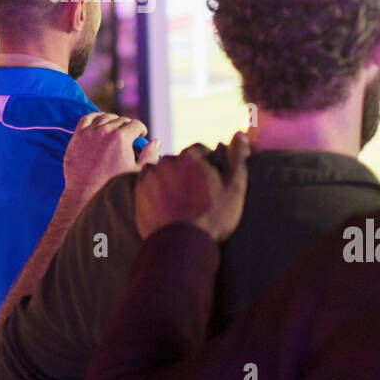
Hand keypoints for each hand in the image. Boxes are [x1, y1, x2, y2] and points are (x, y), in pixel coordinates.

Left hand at [61, 111, 159, 217]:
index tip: (141, 134)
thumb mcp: (137, 173)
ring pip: (105, 117)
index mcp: (122, 138)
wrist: (84, 193)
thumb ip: (150, 155)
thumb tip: (157, 141)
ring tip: (115, 129)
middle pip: (121, 120)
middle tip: (129, 134)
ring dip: (113, 120)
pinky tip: (99, 123)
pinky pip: (87, 118)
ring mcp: (90, 132)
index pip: (136, 124)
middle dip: (128, 126)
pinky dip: (95, 117)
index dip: (141, 129)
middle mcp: (105, 131)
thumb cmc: (112, 186)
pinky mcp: (77, 136)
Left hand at [134, 132, 249, 241]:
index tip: (208, 181)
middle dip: (186, 172)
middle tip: (194, 195)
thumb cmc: (212, 218)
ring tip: (179, 202)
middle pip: (179, 161)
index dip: (206, 165)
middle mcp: (167, 161)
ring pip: (163, 172)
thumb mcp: (234, 188)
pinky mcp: (139, 193)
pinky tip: (166, 206)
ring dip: (170, 180)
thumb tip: (240, 133)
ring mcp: (150, 177)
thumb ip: (237, 158)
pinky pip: (149, 185)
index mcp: (190, 156)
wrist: (182, 246)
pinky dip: (156, 191)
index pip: (199, 151)